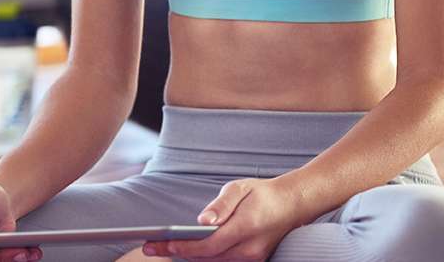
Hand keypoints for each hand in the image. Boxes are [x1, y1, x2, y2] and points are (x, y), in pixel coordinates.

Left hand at [140, 177, 306, 260]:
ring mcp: (252, 258)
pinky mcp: (252, 261)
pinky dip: (204, 256)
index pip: (207, 245)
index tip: (159, 244)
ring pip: (213, 261)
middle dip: (177, 253)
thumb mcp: (241, 188)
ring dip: (189, 256)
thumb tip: (202, 220)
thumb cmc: (264, 194)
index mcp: (246, 226)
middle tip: (151, 247)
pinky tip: (189, 249)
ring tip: (164, 248)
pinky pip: (222, 261)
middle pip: (206, 257)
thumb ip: (221, 205)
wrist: (292, 204)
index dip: (182, 247)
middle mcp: (249, 248)